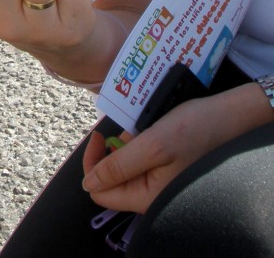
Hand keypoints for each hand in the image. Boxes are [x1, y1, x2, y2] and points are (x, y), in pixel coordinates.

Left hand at [82, 84, 272, 212]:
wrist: (224, 116)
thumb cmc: (191, 129)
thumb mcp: (151, 146)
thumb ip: (119, 167)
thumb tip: (88, 184)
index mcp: (147, 196)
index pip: (101, 192)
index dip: (93, 165)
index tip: (100, 137)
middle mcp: (150, 193)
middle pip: (111, 178)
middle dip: (114, 151)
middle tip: (128, 129)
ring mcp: (157, 179)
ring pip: (124, 164)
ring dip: (127, 142)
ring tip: (144, 126)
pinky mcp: (162, 166)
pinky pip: (139, 155)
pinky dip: (139, 139)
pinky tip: (151, 126)